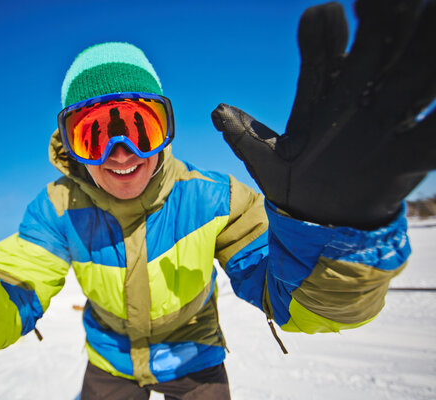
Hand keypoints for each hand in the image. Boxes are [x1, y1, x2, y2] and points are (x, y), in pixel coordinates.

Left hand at [211, 0, 434, 228]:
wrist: (323, 220)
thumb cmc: (292, 184)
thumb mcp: (265, 162)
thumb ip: (244, 136)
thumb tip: (218, 111)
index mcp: (321, 97)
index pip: (322, 58)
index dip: (322, 37)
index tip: (321, 13)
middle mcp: (358, 99)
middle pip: (373, 52)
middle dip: (381, 23)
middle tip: (380, 0)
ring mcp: (389, 120)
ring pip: (412, 75)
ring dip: (422, 49)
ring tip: (429, 15)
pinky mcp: (410, 152)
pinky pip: (430, 133)